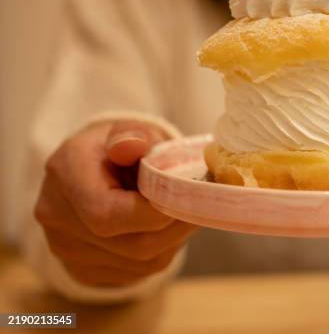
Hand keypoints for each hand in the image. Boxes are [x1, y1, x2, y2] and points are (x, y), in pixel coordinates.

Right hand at [35, 120, 197, 286]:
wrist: (90, 172)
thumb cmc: (116, 148)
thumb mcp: (126, 129)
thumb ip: (133, 134)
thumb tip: (134, 146)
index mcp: (65, 173)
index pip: (107, 213)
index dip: (153, 213)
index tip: (182, 196)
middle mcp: (57, 216)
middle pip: (130, 244)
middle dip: (174, 227)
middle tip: (198, 207)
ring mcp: (67, 249)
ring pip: (139, 262)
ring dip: (173, 240)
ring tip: (184, 213)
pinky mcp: (84, 270)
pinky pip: (135, 272)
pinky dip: (161, 252)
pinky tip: (166, 229)